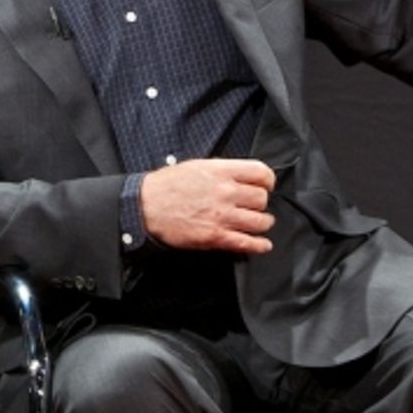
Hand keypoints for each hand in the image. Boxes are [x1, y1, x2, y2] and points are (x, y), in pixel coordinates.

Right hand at [139, 158, 275, 253]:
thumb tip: (241, 177)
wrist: (145, 206)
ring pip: (261, 221)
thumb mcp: (196, 167)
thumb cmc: (166, 186)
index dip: (267, 181)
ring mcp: (222, 216)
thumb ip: (222, 171)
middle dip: (260, 203)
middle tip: (254, 206)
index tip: (265, 186)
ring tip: (258, 224)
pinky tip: (262, 244)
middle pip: (262, 198)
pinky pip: (248, 243)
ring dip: (262, 223)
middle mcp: (225, 192)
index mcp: (220, 171)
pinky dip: (259, 245)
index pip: (261, 173)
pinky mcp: (216, 236)